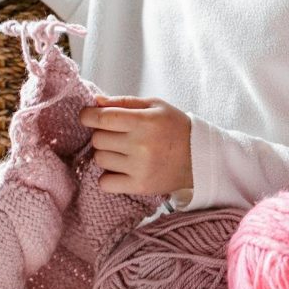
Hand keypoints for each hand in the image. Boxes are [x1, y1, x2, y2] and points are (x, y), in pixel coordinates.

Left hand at [79, 96, 193, 195]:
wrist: (200, 157)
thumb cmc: (176, 128)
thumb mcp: (155, 106)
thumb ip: (124, 102)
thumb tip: (95, 101)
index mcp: (144, 122)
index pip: (101, 118)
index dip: (88, 115)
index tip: (89, 116)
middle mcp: (140, 145)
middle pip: (98, 139)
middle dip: (103, 134)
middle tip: (118, 135)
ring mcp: (139, 168)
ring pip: (100, 159)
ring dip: (106, 154)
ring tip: (123, 152)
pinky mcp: (139, 186)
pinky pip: (105, 183)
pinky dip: (108, 177)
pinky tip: (121, 170)